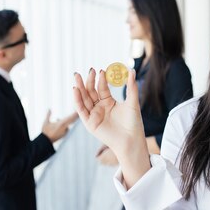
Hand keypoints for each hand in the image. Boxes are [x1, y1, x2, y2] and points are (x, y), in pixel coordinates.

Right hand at [42, 110, 78, 142]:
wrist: (46, 142)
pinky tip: (57, 121)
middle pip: (72, 121)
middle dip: (74, 116)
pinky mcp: (63, 135)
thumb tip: (49, 109)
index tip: (78, 111)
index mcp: (61, 124)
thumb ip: (48, 115)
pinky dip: (63, 125)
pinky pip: (65, 128)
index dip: (75, 114)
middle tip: (77, 112)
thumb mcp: (46, 122)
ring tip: (60, 118)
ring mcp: (65, 132)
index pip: (70, 118)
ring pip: (67, 124)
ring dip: (66, 120)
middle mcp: (65, 128)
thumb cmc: (45, 132)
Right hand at [73, 68, 149, 187]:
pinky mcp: (89, 123)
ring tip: (77, 76)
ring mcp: (93, 115)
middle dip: (87, 81)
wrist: (131, 139)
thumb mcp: (132, 102)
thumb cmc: (133, 123)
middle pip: (90, 92)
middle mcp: (99, 108)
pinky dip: (77, 100)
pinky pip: (81, 110)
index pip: (101, 88)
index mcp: (108, 102)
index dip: (100, 79)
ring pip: (84, 99)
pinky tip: (76, 90)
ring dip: (80, 88)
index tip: (100, 70)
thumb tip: (131, 70)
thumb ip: (131, 87)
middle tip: (87, 70)